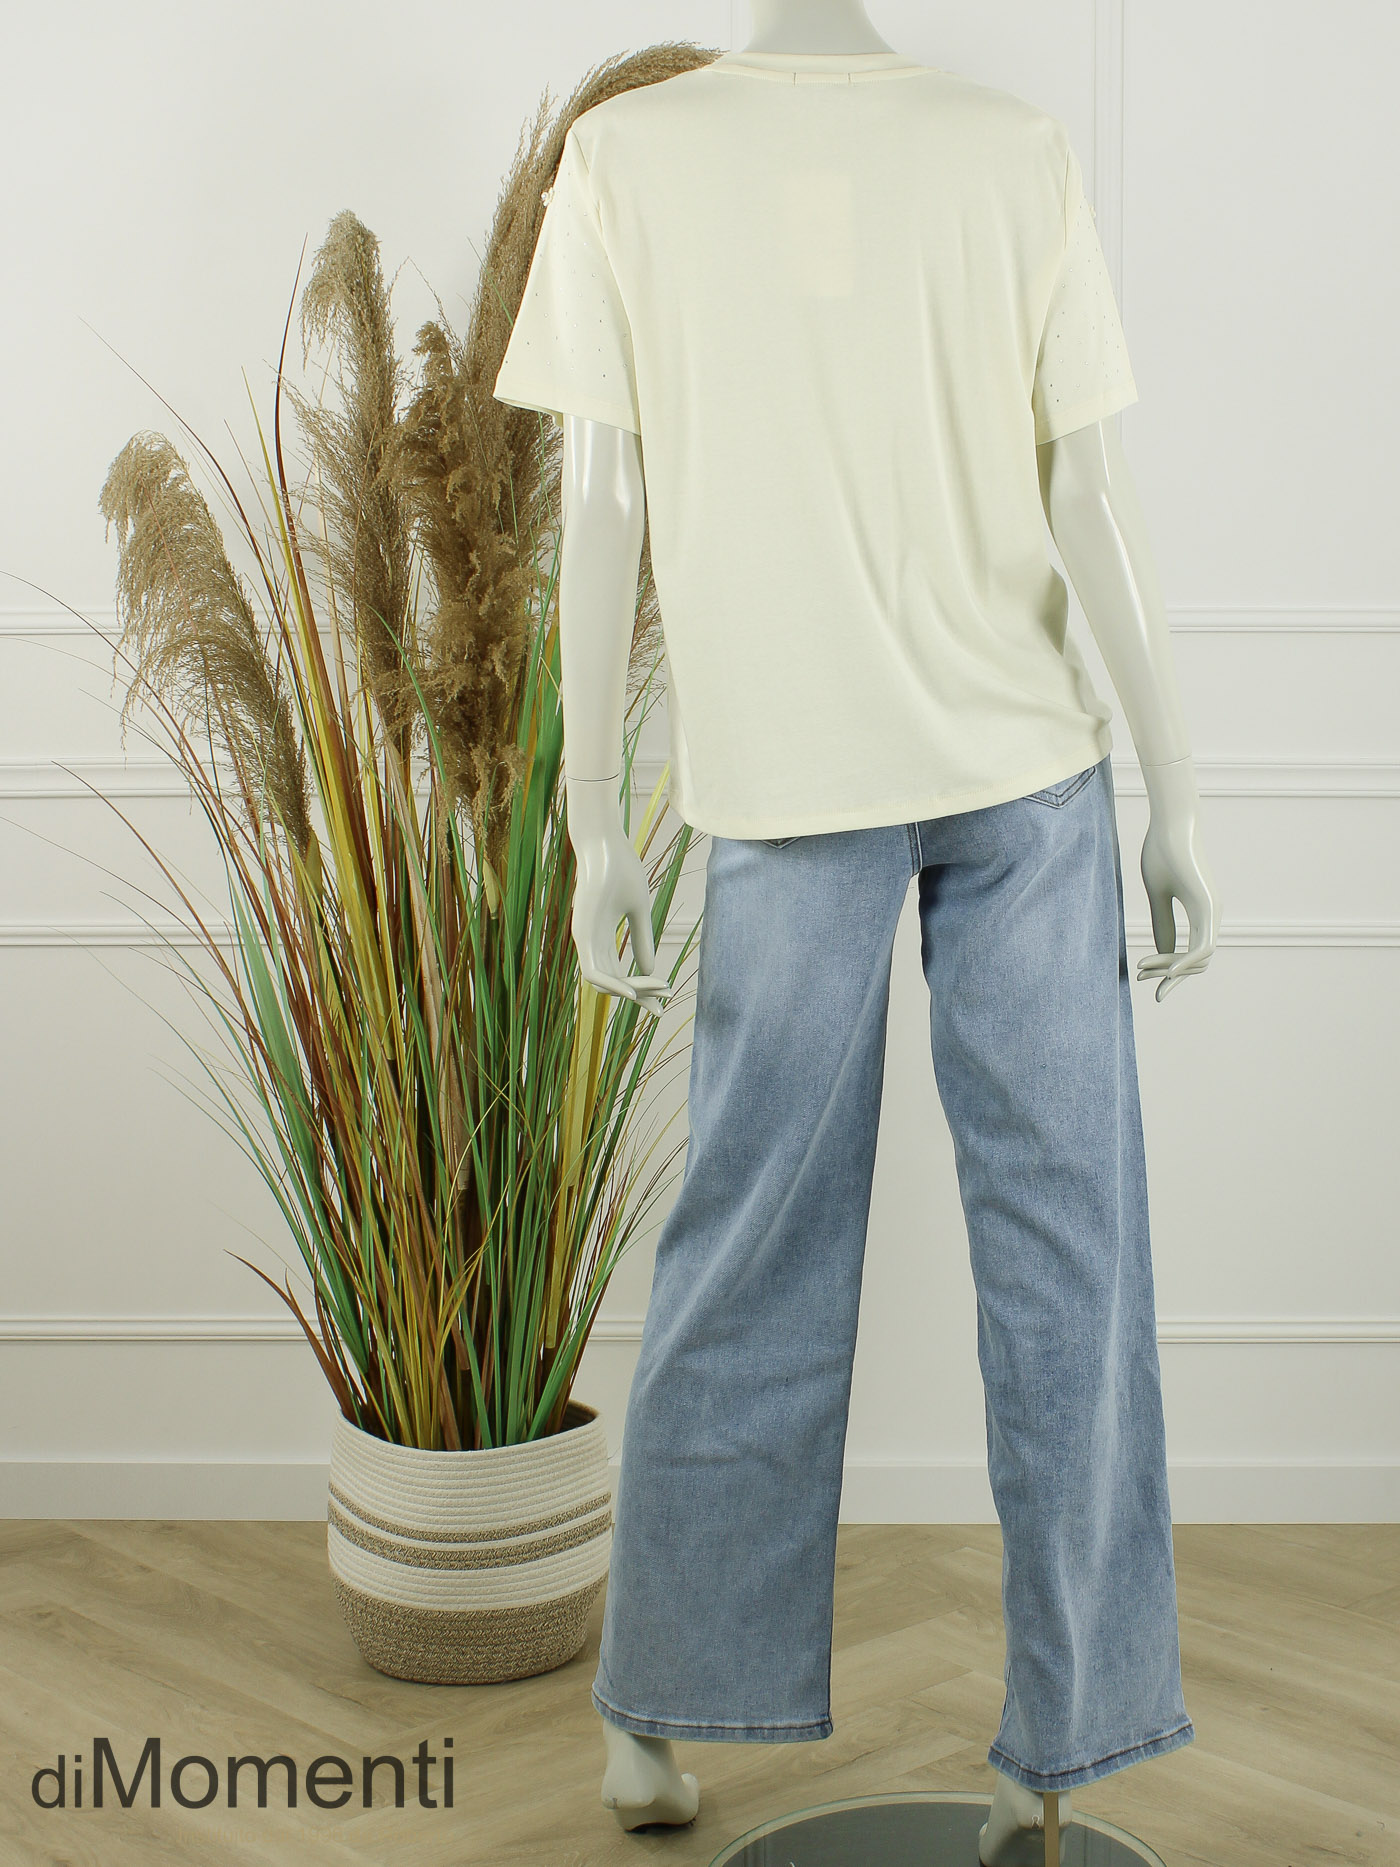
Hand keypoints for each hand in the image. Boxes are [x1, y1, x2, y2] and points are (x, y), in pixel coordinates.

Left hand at [566, 776, 671, 1015]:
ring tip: (652, 997)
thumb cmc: (621, 871)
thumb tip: (649, 971)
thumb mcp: (640, 911)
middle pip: (612, 982)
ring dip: (628, 992)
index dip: (642, 989)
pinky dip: (612, 984)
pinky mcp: (582, 932)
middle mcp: (590, 942)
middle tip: (660, 1010)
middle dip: (638, 998)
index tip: (664, 998)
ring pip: (601, 981)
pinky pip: (592, 970)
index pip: (620, 974)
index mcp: (602, 937)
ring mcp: (584, 938)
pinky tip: (632, 989)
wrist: (605, 844)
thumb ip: (643, 940)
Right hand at [1135, 759, 1221, 1002]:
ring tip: (1142, 967)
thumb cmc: (1162, 851)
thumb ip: (1162, 923)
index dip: (1167, 970)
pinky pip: (1203, 947)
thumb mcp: (1157, 895)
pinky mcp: (1207, 906)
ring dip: (1171, 970)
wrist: (1170, 822)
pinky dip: (1186, 962)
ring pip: (1200, 960)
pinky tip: (1168, 970)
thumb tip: (1164, 952)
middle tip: (1139, 975)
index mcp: (1200, 912)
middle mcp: (1211, 915)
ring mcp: (1212, 911)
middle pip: (1197, 963)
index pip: (1191, 954)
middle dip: (1169, 975)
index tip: (1140, 974)